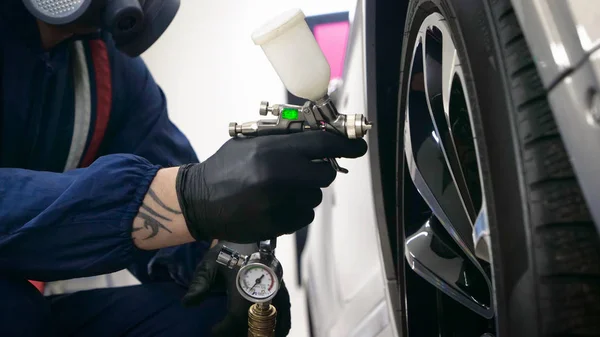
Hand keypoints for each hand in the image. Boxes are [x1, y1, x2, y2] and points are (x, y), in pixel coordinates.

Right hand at [176, 131, 366, 242]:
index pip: (324, 143)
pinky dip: (296, 210)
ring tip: (280, 189)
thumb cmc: (225, 168)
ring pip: (315, 196)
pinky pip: (305, 216)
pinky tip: (276, 204)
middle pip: (326, 172)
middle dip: (318, 169)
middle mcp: (280, 176)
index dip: (347, 144)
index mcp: (273, 150)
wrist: (199, 201)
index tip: (359, 145)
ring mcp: (280, 203)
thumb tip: (319, 133)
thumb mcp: (250, 142)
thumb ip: (284, 138)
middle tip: (302, 170)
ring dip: (305, 191)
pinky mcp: (278, 225)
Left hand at [183, 242, 290, 336]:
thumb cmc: (226, 249)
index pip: (234, 319)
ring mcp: (275, 288)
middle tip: (231, 334)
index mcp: (243, 288)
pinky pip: (285, 308)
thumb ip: (198, 286)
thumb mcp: (208, 265)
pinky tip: (278, 331)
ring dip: (267, 330)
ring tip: (258, 336)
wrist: (247, 229)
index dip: (223, 330)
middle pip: (255, 323)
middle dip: (245, 332)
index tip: (212, 331)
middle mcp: (262, 291)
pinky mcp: (281, 285)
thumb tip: (187, 304)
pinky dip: (282, 321)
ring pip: (275, 318)